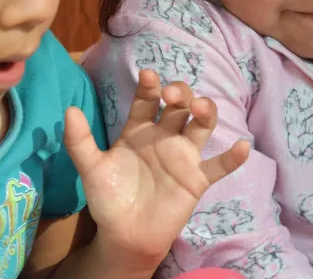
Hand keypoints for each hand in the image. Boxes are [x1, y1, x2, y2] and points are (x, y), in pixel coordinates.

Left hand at [63, 69, 249, 265]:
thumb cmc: (109, 198)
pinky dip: (233, 157)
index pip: (147, 101)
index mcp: (140, 129)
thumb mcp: (91, 169)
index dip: (150, 87)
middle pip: (180, 105)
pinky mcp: (197, 178)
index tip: (148, 76)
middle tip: (172, 95)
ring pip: (202, 125)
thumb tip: (69, 110)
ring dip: (206, 112)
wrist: (124, 236)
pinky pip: (220, 165)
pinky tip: (243, 147)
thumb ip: (80, 141)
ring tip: (202, 108)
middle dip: (180, 94)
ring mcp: (184, 155)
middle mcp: (165, 136)